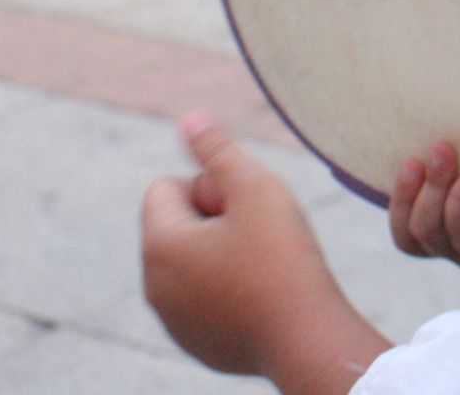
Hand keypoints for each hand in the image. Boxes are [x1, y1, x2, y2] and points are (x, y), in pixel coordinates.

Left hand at [142, 113, 384, 385]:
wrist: (306, 338)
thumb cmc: (283, 258)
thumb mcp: (256, 188)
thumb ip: (218, 149)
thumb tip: (189, 116)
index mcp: (159, 245)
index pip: (167, 187)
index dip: (211, 188)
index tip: (244, 211)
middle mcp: (153, 285)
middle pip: (177, 224)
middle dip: (213, 220)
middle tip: (259, 237)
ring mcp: (172, 320)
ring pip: (191, 262)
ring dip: (220, 254)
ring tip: (263, 266)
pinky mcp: (195, 342)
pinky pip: (203, 298)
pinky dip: (227, 290)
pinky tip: (262, 295)